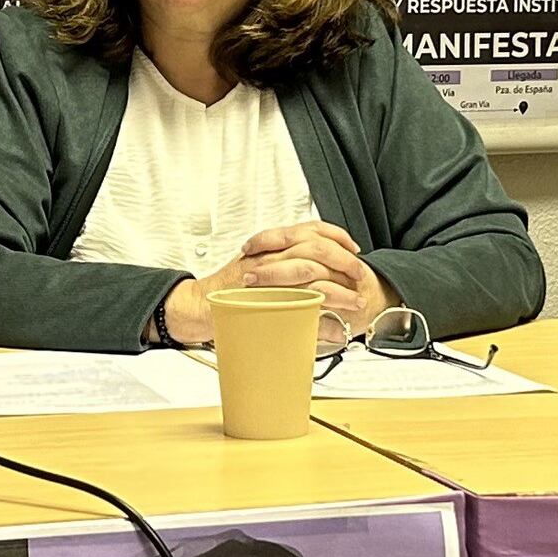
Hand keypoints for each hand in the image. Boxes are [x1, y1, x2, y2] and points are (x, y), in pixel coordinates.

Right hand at [161, 221, 386, 344]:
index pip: (310, 229)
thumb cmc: (226, 289)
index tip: (354, 247)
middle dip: (343, 262)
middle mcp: (268, 257)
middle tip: (359, 276)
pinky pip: (297, 309)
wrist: (198, 305)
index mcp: (269, 245)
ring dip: (338, 292)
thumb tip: (312, 270)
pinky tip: (334, 328)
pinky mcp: (262, 303)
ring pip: (310, 277)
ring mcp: (264, 280)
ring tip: (354, 302)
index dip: (336, 236)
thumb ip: (281, 262)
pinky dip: (319, 320)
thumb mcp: (256, 265)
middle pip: (315, 249)